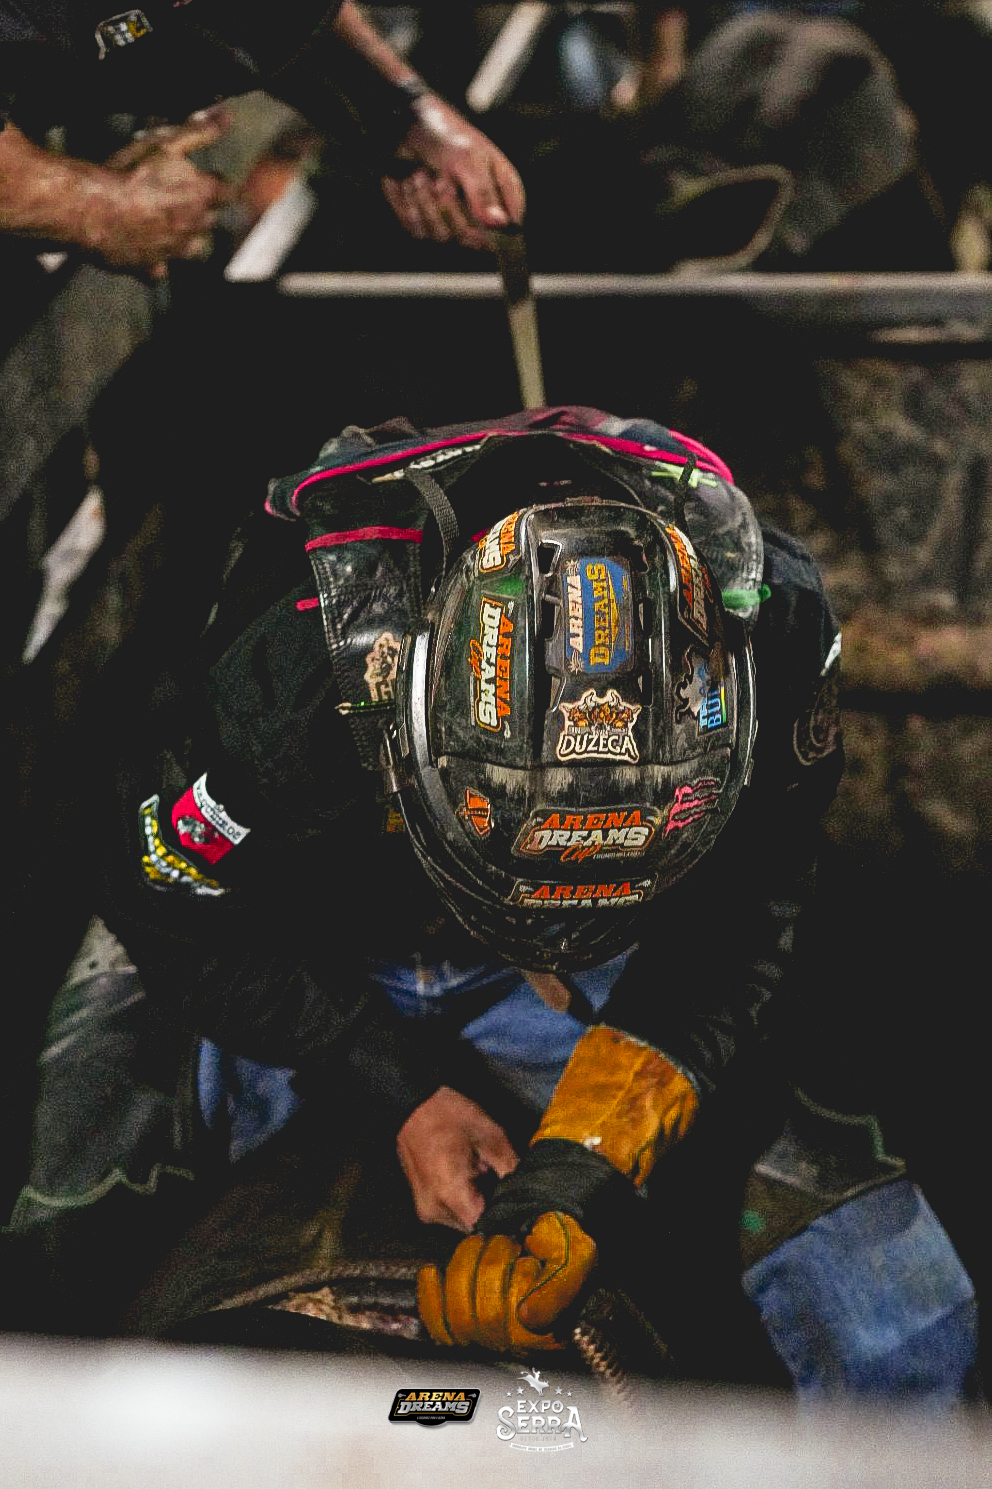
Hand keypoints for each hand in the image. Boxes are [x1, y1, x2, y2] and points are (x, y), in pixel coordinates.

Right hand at [94, 107, 231, 275]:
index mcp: (202, 197)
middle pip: (210, 221)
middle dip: (201, 209)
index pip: (228, 192)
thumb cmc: (129, 174)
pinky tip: (145, 252)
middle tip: (180, 195)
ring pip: (191, 248)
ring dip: (185, 237)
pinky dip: (155, 262)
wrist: (92, 210)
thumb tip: (226, 117)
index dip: (219, 184)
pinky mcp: (150, 267)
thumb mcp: (166, 143)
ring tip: (165, 222)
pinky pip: (159, 269)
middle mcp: (194, 229)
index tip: (210, 179)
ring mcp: (173, 252)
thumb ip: (199, 131)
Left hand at [381, 95, 525, 250]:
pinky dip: (409, 206)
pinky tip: (408, 184)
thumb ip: (484, 193)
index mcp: (503, 192)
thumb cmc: (444, 134)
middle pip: (471, 239)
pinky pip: (420, 231)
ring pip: (443, 236)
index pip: (509, 229)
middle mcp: (481, 211)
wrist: (403, 126)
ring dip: (425, 204)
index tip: (472, 212)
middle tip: (440, 182)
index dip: (492, 230)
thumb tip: (501, 224)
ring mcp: (455, 219)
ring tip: (420, 176)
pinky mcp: (428, 222)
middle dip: (450, 209)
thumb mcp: (468, 159)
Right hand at [396, 1085, 517, 1231]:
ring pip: (463, 1220)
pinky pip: (451, 1211)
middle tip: (499, 1180)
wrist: (412, 1103)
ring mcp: (426, 1209)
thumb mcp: (490, 1136)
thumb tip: (529, 1190)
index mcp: (451, 1195)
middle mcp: (435, 1210)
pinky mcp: (423, 1203)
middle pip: (475, 1226)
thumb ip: (511, 1168)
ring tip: (481, 1173)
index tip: (518, 1206)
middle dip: (492, 1207)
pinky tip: (469, 1175)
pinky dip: (464, 1199)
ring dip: (477, 1203)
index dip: (505, 1218)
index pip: (486, 1226)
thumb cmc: (449, 1115)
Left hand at [418, 1211, 596, 1352]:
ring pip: (459, 1314)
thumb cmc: (555, 1242)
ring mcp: (482, 1338)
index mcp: (549, 1335)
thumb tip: (525, 1317)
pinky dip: (429, 1293)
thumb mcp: (578, 1256)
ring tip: (481, 1246)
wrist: (531, 1228)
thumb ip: (562, 1287)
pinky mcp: (453, 1327)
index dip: (520, 1278)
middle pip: (487, 1315)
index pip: (521, 1320)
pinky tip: (433, 1270)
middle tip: (506, 1243)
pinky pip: (435, 1322)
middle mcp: (515, 1345)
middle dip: (493, 1264)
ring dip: (466, 1266)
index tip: (527, 1255)